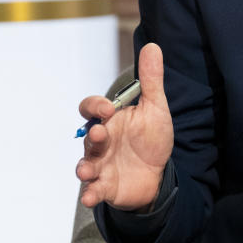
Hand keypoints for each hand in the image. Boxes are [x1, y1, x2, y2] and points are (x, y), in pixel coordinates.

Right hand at [76, 42, 173, 210]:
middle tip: (101, 133)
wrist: (158, 173)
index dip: (95, 106)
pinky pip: (93, 190)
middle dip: (93, 135)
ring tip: (86, 170)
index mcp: (109, 121)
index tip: (109, 108)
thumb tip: (153, 46)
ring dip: (84, 167)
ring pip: (85, 164)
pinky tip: (90, 196)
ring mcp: (100, 165)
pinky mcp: (105, 186)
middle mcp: (100, 142)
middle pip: (88, 136)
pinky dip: (90, 193)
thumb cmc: (151, 138)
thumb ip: (151, 80)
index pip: (91, 108)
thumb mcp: (155, 109)